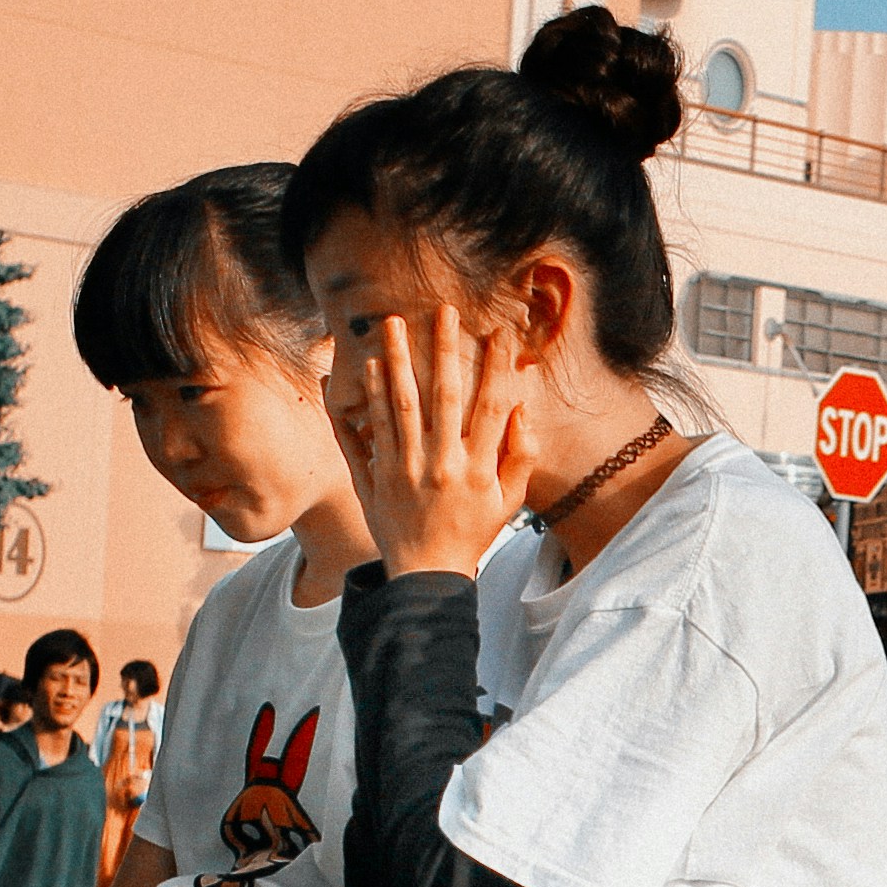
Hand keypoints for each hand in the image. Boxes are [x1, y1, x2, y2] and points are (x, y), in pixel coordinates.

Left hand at [331, 304, 539, 577]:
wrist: (426, 576)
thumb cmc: (473, 533)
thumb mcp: (510, 502)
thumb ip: (520, 455)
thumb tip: (521, 408)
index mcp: (477, 469)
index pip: (489, 406)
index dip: (495, 366)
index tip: (497, 331)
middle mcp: (440, 465)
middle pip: (443, 395)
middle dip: (443, 349)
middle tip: (442, 310)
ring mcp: (403, 470)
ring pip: (399, 406)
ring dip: (398, 361)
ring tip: (393, 325)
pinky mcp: (375, 479)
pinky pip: (367, 433)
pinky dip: (366, 400)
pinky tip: (367, 369)